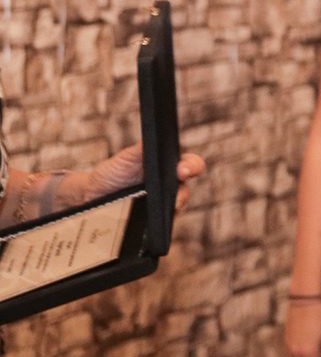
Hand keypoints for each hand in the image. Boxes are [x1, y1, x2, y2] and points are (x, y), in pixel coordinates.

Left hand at [78, 144, 204, 209]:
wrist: (93, 194)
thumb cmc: (112, 172)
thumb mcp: (127, 157)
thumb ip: (142, 148)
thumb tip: (155, 135)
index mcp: (167, 166)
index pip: (190, 164)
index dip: (192, 166)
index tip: (182, 170)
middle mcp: (169, 184)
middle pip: (187, 187)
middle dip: (184, 189)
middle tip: (176, 187)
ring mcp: (163, 203)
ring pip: (178, 206)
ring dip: (174, 205)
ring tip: (165, 205)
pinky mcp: (155, 219)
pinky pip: (165, 221)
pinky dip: (162, 220)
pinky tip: (154, 219)